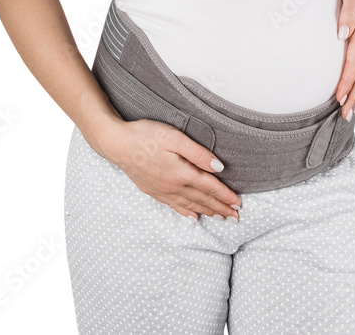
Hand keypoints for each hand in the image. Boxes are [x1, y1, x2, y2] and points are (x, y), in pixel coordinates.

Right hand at [97, 118, 241, 221]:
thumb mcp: (174, 137)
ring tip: (221, 218)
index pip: (210, 187)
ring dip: (208, 212)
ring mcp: (162, 191)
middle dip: (221, 209)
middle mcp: (174, 186)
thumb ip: (198, 153)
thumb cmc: (145, 135)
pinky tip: (193, 218)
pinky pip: (174, 206)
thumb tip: (219, 167)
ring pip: (191, 206)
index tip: (238, 204)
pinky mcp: (153, 191)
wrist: (116, 144)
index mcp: (182, 173)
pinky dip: (186, 213)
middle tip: (236, 218)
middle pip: (203, 200)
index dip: (226, 196)